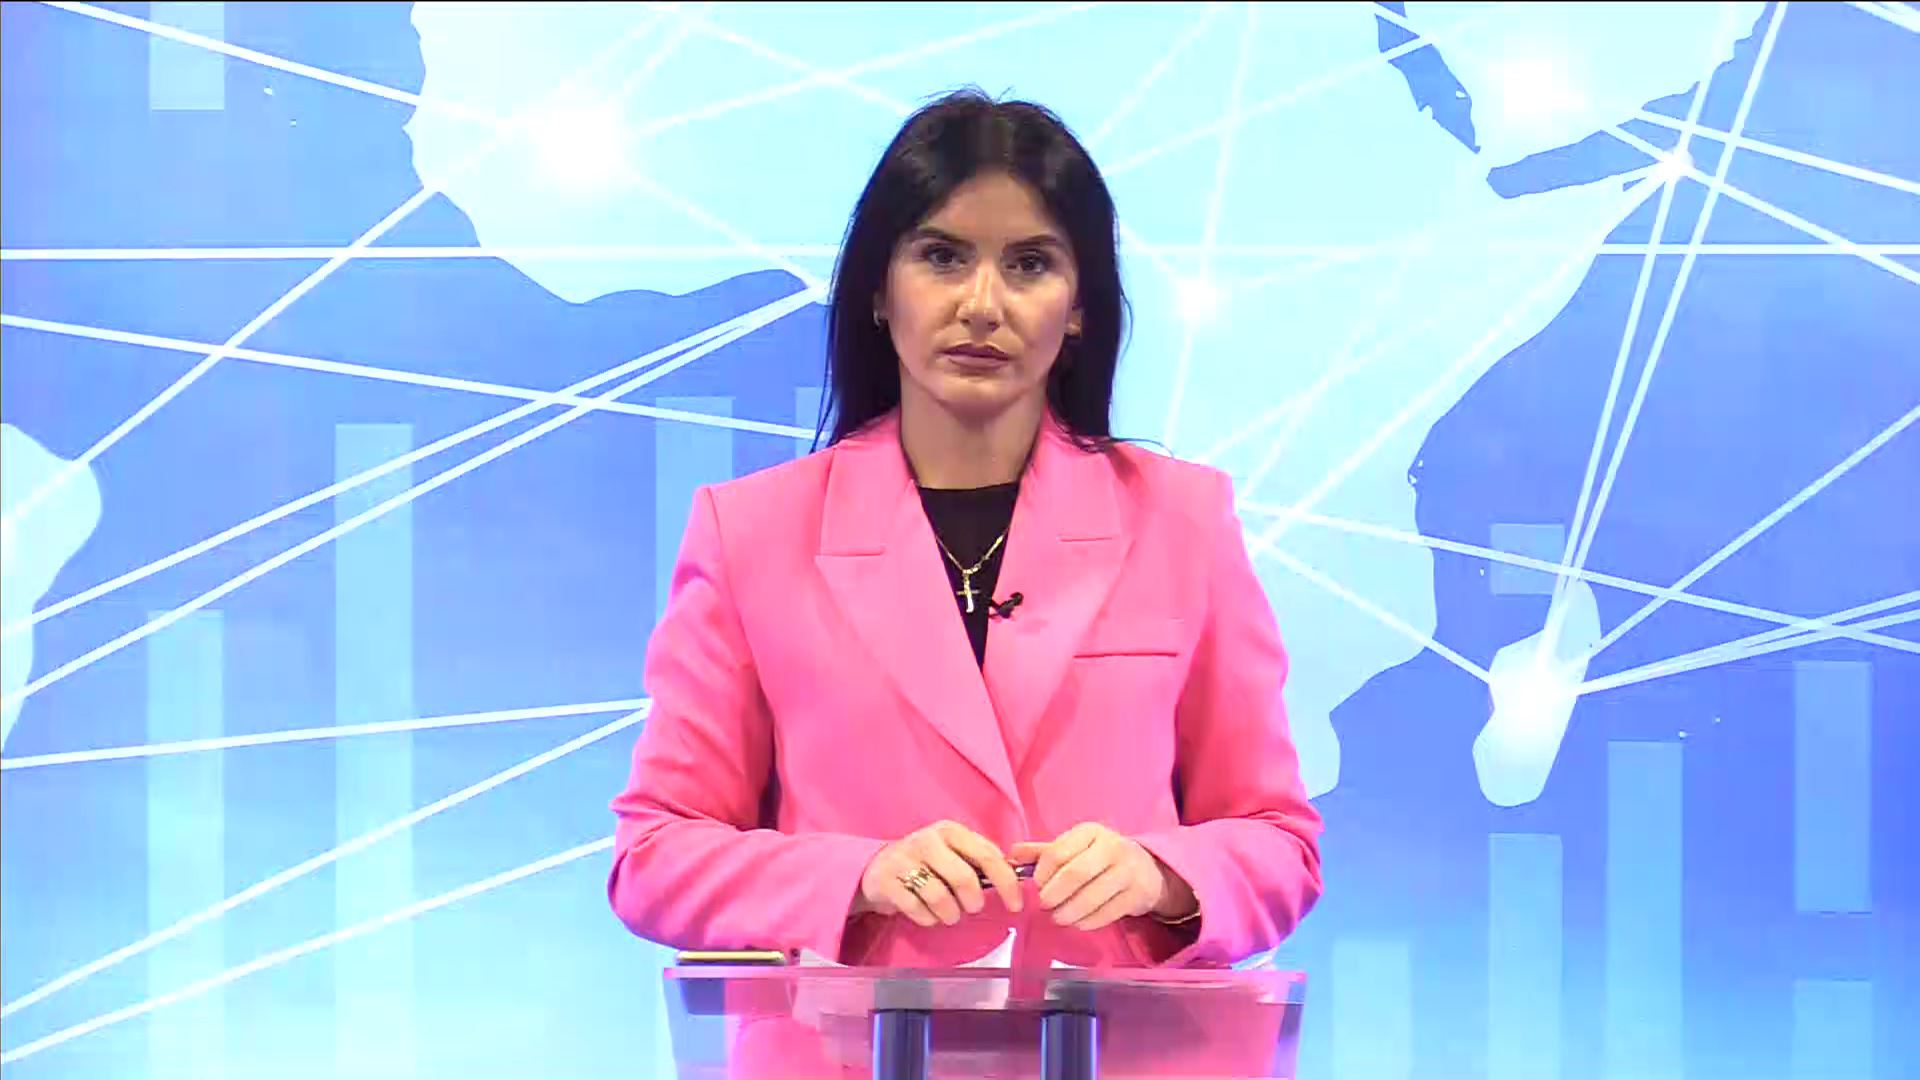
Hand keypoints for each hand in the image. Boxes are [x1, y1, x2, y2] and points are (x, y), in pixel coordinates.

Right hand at [854, 820, 1023, 926]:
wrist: (878, 868)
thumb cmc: (927, 862)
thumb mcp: (953, 852)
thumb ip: (981, 859)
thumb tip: (1015, 875)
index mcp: (950, 831)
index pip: (987, 856)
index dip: (1006, 883)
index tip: (1015, 904)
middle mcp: (927, 840)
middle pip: (964, 878)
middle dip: (973, 901)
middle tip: (971, 907)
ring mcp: (904, 859)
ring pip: (940, 897)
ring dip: (950, 914)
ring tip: (949, 913)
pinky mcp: (887, 881)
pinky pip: (918, 909)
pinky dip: (928, 919)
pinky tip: (928, 913)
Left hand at [1010, 823, 1196, 931]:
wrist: (1147, 870)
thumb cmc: (1101, 858)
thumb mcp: (1075, 848)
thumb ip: (1043, 852)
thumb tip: (1010, 855)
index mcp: (1090, 832)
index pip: (1057, 853)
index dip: (1041, 874)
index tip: (1036, 886)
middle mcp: (1111, 847)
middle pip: (1074, 875)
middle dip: (1053, 895)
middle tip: (1044, 905)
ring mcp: (1127, 871)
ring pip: (1090, 897)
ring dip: (1068, 912)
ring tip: (1058, 917)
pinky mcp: (1136, 895)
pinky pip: (1106, 914)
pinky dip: (1086, 922)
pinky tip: (1077, 922)